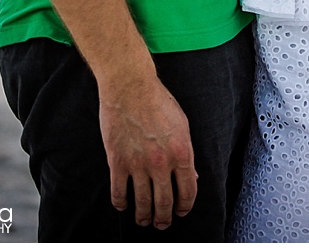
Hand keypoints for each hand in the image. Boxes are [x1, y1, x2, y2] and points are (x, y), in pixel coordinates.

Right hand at [99, 74, 196, 228]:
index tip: (181, 211)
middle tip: (162, 223)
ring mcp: (138, 164)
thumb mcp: (182, 124)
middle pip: (165, 203)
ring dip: (144, 216)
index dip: (185, 206)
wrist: (130, 86)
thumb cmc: (157, 100)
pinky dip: (121, 203)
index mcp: (182, 152)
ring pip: (142, 203)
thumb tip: (191, 177)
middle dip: (164, 218)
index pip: (188, 191)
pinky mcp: (118, 162)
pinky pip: (119, 192)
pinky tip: (123, 205)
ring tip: (144, 219)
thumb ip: (186, 153)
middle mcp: (161, 163)